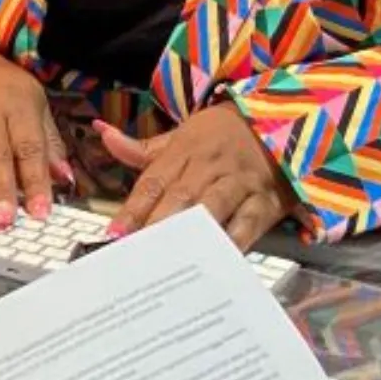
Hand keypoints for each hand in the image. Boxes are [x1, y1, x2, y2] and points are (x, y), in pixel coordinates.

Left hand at [100, 107, 291, 249]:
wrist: (278, 120)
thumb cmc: (220, 137)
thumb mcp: (181, 137)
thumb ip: (142, 149)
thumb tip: (103, 133)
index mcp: (184, 150)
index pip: (153, 181)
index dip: (133, 209)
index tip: (114, 234)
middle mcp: (210, 166)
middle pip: (180, 196)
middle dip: (157, 224)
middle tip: (138, 254)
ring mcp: (239, 182)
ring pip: (212, 207)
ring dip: (191, 232)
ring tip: (171, 259)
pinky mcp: (266, 200)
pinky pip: (249, 222)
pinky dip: (235, 241)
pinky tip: (218, 259)